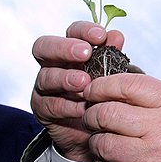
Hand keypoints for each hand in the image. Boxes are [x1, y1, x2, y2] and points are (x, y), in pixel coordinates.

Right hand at [31, 21, 124, 161]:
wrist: (96, 130)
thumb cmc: (103, 96)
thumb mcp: (111, 75)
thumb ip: (112, 56)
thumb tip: (116, 35)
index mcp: (71, 52)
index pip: (71, 32)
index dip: (83, 30)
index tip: (100, 35)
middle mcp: (54, 65)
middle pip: (44, 47)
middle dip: (65, 48)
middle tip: (85, 54)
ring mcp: (46, 87)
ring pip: (46, 77)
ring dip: (66, 78)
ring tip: (85, 83)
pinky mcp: (43, 109)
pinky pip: (51, 105)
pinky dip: (68, 106)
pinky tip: (84, 108)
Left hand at [82, 73, 160, 161]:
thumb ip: (159, 99)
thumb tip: (120, 90)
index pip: (129, 85)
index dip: (103, 85)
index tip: (94, 90)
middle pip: (108, 113)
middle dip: (92, 114)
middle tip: (92, 117)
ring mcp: (153, 159)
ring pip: (103, 143)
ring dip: (97, 141)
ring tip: (103, 140)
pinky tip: (112, 161)